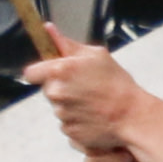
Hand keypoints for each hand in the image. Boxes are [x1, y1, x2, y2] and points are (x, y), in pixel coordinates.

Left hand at [26, 42, 146, 152]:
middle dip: (60, 86)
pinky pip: (67, 122)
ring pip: (58, 106)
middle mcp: (56, 93)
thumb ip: (66, 44)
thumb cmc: (117, 84)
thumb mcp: (95, 55)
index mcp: (59, 71)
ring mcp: (61, 114)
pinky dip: (77, 119)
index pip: (31, 73)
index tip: (51, 72)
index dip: (40, 72)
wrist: (131, 115)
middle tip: (82, 86)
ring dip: (70, 104)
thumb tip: (49, 31)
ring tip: (91, 101)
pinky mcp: (68, 131)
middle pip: (47, 89)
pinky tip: (92, 114)